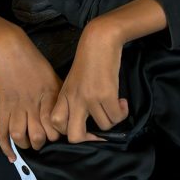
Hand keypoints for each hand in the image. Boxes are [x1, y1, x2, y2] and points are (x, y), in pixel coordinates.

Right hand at [0, 4, 62, 161]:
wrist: (10, 50)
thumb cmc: (35, 62)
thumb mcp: (54, 78)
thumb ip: (59, 97)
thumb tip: (69, 112)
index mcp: (49, 98)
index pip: (57, 127)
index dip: (60, 134)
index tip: (63, 135)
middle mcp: (33, 106)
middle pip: (40, 136)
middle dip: (44, 142)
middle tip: (45, 140)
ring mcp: (16, 108)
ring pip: (20, 136)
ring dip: (27, 144)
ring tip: (31, 144)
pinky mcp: (3, 108)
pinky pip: (2, 132)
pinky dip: (6, 147)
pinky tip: (12, 156)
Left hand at [50, 16, 128, 142]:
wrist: (99, 41)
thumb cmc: (88, 60)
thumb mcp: (73, 81)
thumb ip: (73, 99)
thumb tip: (85, 121)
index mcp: (64, 96)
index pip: (57, 124)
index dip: (70, 131)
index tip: (84, 126)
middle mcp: (74, 100)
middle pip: (74, 136)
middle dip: (90, 138)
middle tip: (101, 130)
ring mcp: (89, 98)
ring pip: (104, 126)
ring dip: (113, 119)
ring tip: (116, 107)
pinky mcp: (105, 94)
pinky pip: (116, 117)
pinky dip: (122, 113)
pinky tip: (122, 103)